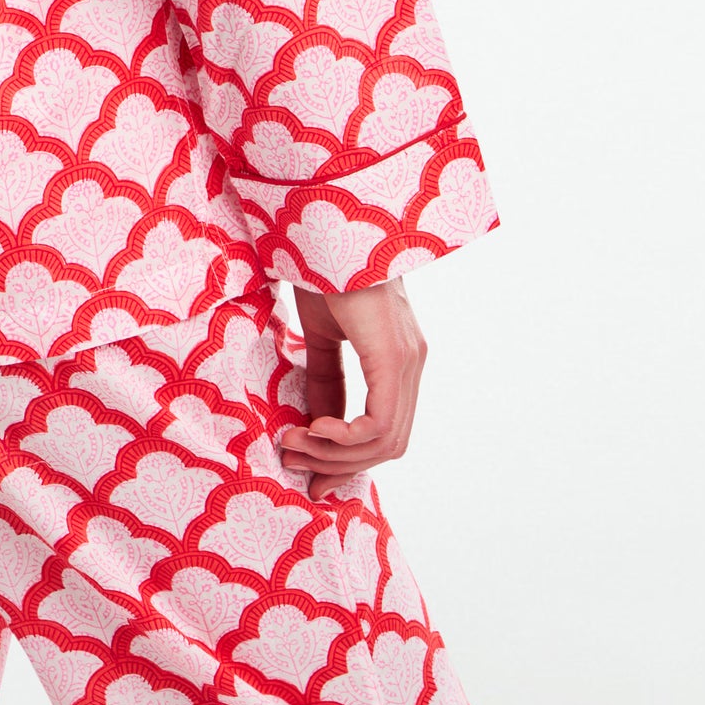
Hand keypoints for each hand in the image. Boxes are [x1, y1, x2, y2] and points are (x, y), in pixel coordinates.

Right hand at [278, 279, 426, 500]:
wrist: (331, 230)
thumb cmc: (324, 269)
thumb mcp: (321, 334)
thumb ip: (325, 380)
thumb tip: (318, 426)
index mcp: (397, 359)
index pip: (386, 430)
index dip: (349, 460)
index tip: (310, 473)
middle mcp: (411, 364)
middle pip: (389, 445)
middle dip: (339, 464)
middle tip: (294, 462)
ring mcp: (408, 361)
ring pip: (385, 441)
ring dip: (334, 453)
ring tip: (293, 443)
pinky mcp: (394, 357)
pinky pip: (380, 423)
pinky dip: (346, 438)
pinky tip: (313, 428)